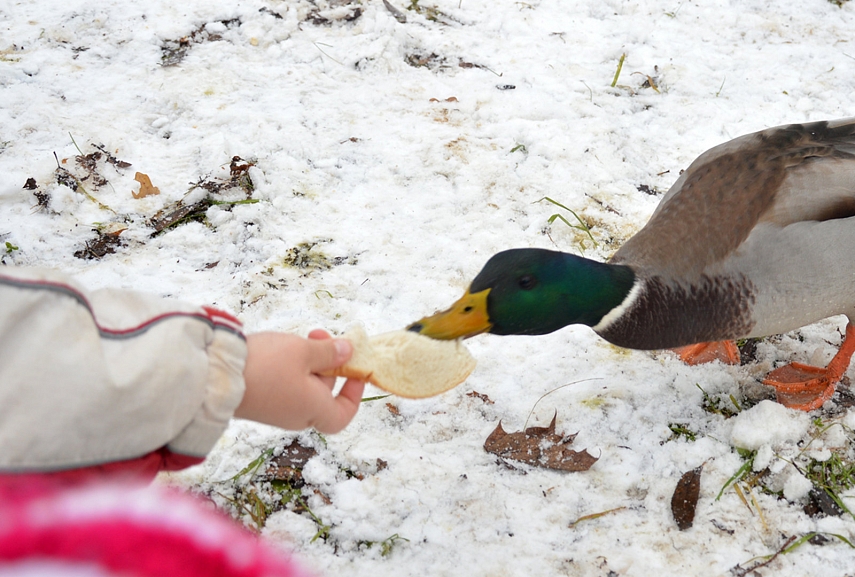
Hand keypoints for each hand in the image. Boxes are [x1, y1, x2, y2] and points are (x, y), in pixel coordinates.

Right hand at [235, 330, 364, 433]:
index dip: (354, 394)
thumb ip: (329, 352)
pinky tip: (279, 347)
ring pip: (302, 385)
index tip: (354, 370)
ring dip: (307, 360)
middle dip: (327, 363)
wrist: (215, 375)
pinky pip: (283, 385)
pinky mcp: (258, 400)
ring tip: (300, 337)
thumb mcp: (303, 351)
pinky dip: (288, 366)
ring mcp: (275, 410)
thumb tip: (348, 352)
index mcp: (313, 409)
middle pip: (322, 393)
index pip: (342, 415)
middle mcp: (295, 415)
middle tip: (320, 335)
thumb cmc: (265, 365)